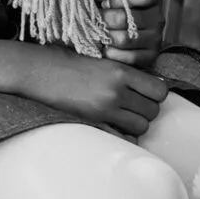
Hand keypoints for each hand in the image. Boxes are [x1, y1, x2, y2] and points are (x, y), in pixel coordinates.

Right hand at [23, 48, 168, 135]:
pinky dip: (124, 134)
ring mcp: (106, 107)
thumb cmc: (68, 64)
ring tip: (122, 116)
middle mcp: (117, 89)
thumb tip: (150, 88)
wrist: (39, 72)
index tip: (146, 95)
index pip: (160, 90)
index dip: (156, 95)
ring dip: (136, 123)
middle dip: (146, 111)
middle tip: (132, 107)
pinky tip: (115, 126)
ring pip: (142, 125)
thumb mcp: (101, 62)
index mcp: (120, 70)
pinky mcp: (94, 120)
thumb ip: (125, 74)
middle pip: (153, 110)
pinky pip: (124, 136)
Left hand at [92, 0, 164, 67]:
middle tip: (95, 20)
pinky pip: (128, 57)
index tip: (106, 2)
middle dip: (104, 19)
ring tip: (99, 33)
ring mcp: (155, 39)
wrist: (119, 35)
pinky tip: (106, 47)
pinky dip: (111, 53)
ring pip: (124, 39)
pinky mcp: (150, 57)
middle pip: (126, 18)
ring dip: (105, 37)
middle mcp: (158, 18)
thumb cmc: (112, 11)